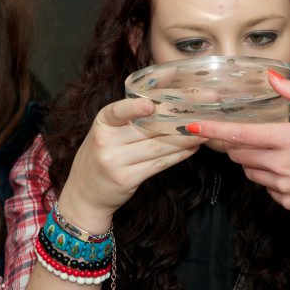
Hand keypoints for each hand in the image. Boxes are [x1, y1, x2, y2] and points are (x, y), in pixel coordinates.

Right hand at [58, 97, 203, 231]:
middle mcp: (105, 142)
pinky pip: (159, 164)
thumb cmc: (100, 156)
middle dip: (177, 116)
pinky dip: (178, 155)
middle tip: (203, 107)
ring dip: (184, 138)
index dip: (133, 107)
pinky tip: (192, 148)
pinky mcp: (128, 179)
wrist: (84, 194)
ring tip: (204, 130)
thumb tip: (163, 96)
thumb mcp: (106, 132)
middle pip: (147, 128)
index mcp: (101, 123)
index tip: (150, 103)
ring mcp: (116, 162)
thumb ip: (128, 116)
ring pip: (157, 147)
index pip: (117, 111)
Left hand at [189, 72, 289, 215]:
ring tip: (279, 153)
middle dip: (237, 144)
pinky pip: (267, 188)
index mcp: (288, 139)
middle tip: (250, 135)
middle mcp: (280, 164)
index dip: (212, 131)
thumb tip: (272, 77)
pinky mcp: (287, 202)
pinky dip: (271, 178)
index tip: (192, 127)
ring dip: (254, 161)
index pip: (239, 134)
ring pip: (250, 171)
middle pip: (239, 154)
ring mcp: (282, 186)